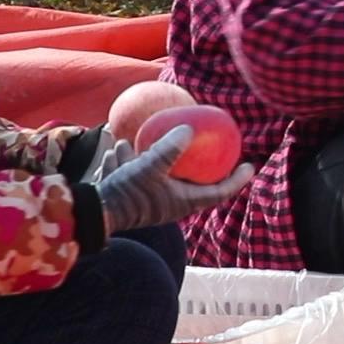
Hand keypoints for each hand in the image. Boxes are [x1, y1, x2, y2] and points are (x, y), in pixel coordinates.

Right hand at [95, 125, 252, 233]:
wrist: (94, 214)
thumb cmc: (127, 193)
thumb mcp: (150, 167)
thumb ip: (170, 149)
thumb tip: (189, 129)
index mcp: (184, 203)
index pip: (219, 192)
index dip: (237, 180)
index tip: (250, 165)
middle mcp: (170, 204)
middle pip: (192, 184)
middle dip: (198, 166)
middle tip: (208, 149)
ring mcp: (150, 202)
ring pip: (158, 176)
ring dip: (151, 157)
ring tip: (138, 143)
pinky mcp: (131, 199)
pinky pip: (135, 177)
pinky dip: (127, 163)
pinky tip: (117, 148)